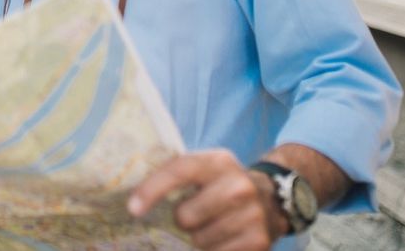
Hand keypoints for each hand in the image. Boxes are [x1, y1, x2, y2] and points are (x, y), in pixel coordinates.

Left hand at [128, 149, 281, 250]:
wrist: (272, 200)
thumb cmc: (221, 185)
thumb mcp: (204, 169)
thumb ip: (175, 175)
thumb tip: (133, 200)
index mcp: (218, 162)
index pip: (179, 171)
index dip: (152, 190)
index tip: (133, 209)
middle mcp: (239, 185)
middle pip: (185, 216)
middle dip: (180, 221)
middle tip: (190, 217)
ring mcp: (252, 215)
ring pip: (198, 241)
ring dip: (196, 239)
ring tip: (209, 227)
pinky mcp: (259, 242)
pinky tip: (222, 240)